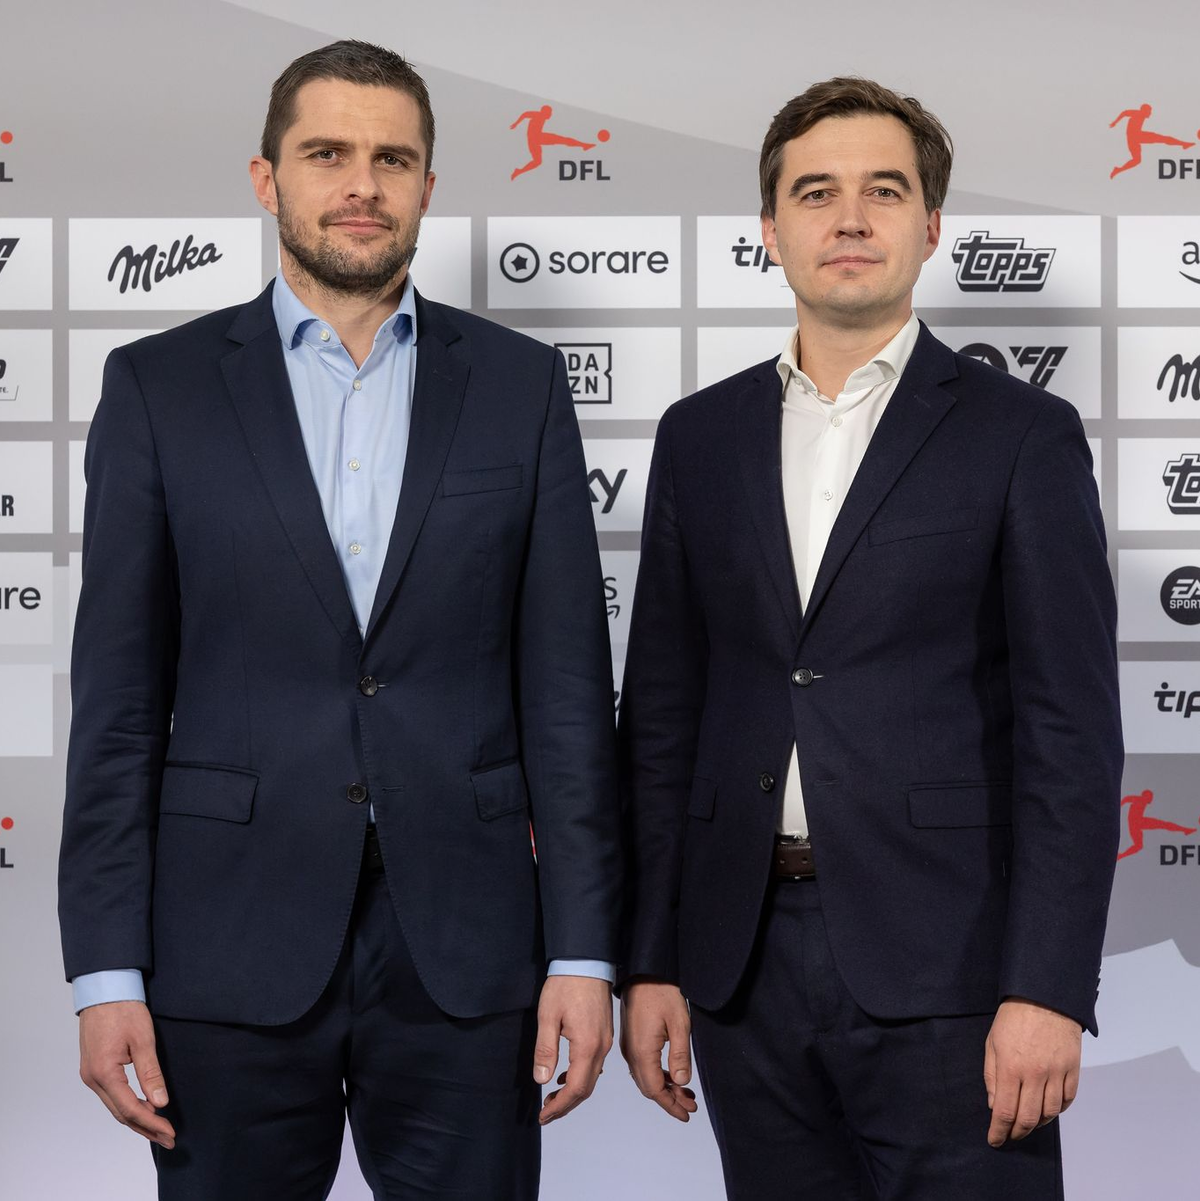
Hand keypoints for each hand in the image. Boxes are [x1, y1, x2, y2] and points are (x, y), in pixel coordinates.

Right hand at [79, 1001, 175, 1147]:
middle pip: (120, 1113)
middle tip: (168, 1139)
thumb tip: (160, 1102)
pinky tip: (142, 1110)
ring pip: (115, 1106)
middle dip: (145, 1128)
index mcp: (104, 1072)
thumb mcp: (143, 1039)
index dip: (151, 1123)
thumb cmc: (123, 1009)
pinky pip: (111, 1095)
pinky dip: (127, 1106)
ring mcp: (90, 1075)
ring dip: (136, 1119)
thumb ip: (151, 1073)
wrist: (103, 989)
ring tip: (158, 1130)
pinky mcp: (94, 1069)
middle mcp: (93, 1078)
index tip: (170, 1132)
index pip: (130, 1108)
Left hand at [533, 975, 612, 1125]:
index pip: (576, 1089)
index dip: (560, 1107)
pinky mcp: (604, 1033)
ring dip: (573, 1092)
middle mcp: (601, 1047)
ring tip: (552, 1098)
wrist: (587, 961)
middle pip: (586, 1088)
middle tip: (546, 1113)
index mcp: (587, 1045)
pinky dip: (581, 1077)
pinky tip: (565, 1075)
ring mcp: (605, 1041)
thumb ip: (545, 1050)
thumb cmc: (566, 984)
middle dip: (566, 1105)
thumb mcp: (548, 1016)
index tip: (544, 1116)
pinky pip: (595, 1064)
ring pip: (592, 1077)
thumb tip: (542, 1080)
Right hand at [619, 979, 697, 1121]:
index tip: (686, 1114)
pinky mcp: (631, 1039)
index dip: (671, 1105)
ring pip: (645, 1077)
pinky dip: (658, 1075)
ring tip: (686, 1093)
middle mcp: (631, 1052)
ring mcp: (629, 1046)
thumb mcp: (680, 1023)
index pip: (655, 1090)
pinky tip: (672, 1075)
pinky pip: (643, 1066)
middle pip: (649, 1087)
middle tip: (690, 1106)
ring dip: (665, 1088)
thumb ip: (680, 1056)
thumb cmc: (661, 991)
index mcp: (642, 1051)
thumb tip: (681, 1083)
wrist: (643, 971)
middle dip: (670, 1100)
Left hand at [983, 997, 1081, 1147]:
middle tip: (1010, 1135)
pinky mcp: (1072, 1070)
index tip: (995, 1140)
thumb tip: (995, 1105)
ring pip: (1049, 1113)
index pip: (1005, 1111)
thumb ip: (992, 1076)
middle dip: (1017, 1133)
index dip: (999, 1131)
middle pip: (1028, 1118)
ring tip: (1027, 1123)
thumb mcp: (992, 1043)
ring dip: (1037, 1123)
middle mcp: (1034, 1075)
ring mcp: (1056, 1073)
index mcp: (1010, 1067)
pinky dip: (1057, 1110)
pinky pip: (1067, 1100)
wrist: (1044, 998)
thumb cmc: (1013, 1018)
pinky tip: (1048, 1109)